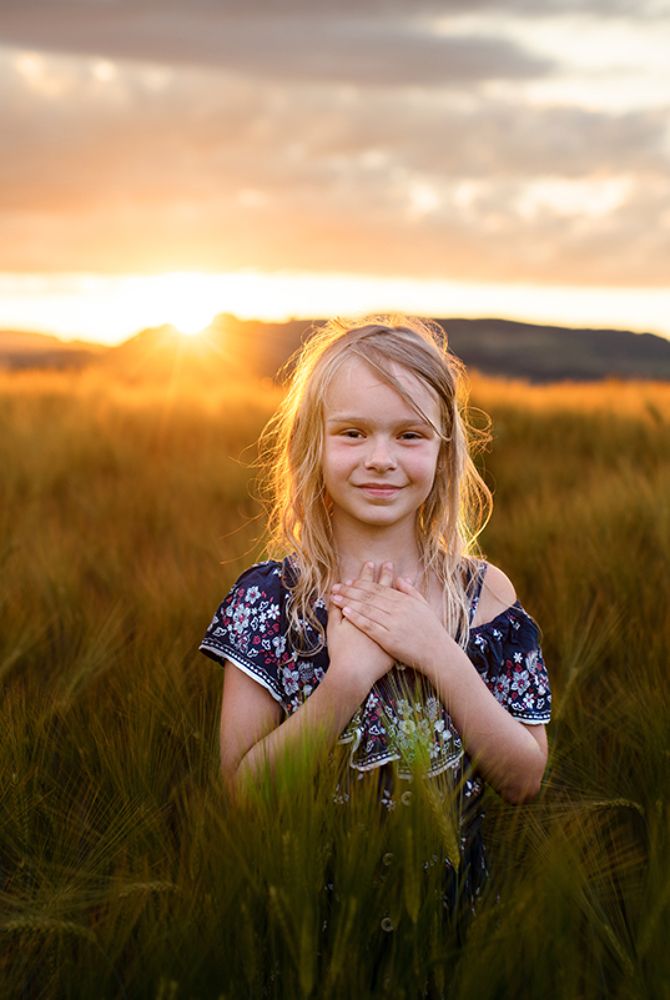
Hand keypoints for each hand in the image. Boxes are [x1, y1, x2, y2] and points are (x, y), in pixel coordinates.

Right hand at [327, 562, 393, 695]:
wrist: (354, 674)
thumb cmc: (341, 652)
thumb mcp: (335, 629)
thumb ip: (335, 611)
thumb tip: (333, 596)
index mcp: (363, 613)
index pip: (366, 590)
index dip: (366, 576)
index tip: (369, 564)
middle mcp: (379, 619)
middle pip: (383, 593)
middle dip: (384, 577)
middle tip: (387, 563)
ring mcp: (390, 628)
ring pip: (395, 604)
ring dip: (396, 589)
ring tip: (398, 575)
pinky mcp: (397, 638)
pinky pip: (403, 621)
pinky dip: (405, 608)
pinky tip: (408, 599)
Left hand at [330, 564, 448, 672]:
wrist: (438, 654)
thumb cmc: (431, 631)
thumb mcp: (423, 606)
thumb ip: (411, 591)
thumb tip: (400, 578)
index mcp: (405, 601)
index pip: (379, 589)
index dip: (362, 584)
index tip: (349, 581)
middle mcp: (398, 610)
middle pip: (369, 596)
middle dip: (350, 590)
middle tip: (336, 586)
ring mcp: (393, 624)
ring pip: (367, 609)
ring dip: (349, 601)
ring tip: (335, 596)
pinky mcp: (388, 639)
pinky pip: (369, 626)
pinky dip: (356, 617)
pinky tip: (345, 611)